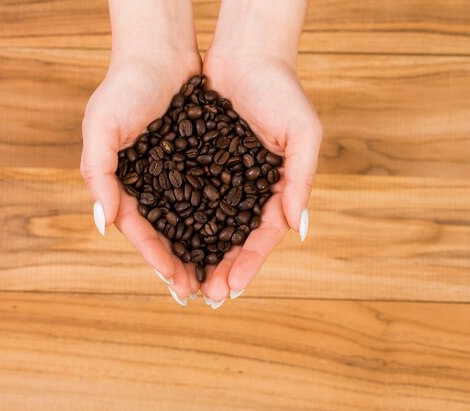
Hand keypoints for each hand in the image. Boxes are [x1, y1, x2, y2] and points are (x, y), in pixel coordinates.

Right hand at [81, 49, 201, 302]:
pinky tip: (235, 237)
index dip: (155, 256)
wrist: (159, 52)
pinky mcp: (200, 162)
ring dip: (204, 251)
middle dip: (182, 265)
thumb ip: (98, 171)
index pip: (140, 230)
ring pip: (192, 222)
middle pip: (168, 234)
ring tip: (220, 276)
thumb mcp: (101, 125)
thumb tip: (103, 222)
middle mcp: (150, 185)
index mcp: (125, 184)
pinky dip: (221, 219)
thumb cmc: (125, 87)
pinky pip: (211, 197)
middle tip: (201, 293)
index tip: (174, 281)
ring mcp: (176, 175)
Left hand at [200, 48, 321, 302]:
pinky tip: (169, 243)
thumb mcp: (301, 133)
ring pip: (209, 225)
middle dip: (222, 269)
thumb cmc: (280, 90)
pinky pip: (188, 199)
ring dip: (199, 255)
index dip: (249, 263)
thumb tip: (298, 229)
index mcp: (276, 188)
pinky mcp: (198, 164)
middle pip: (234, 238)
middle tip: (207, 297)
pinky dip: (180, 222)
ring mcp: (223, 179)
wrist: (246, 55)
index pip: (263, 236)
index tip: (232, 289)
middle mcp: (249, 189)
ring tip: (185, 281)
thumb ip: (301, 179)